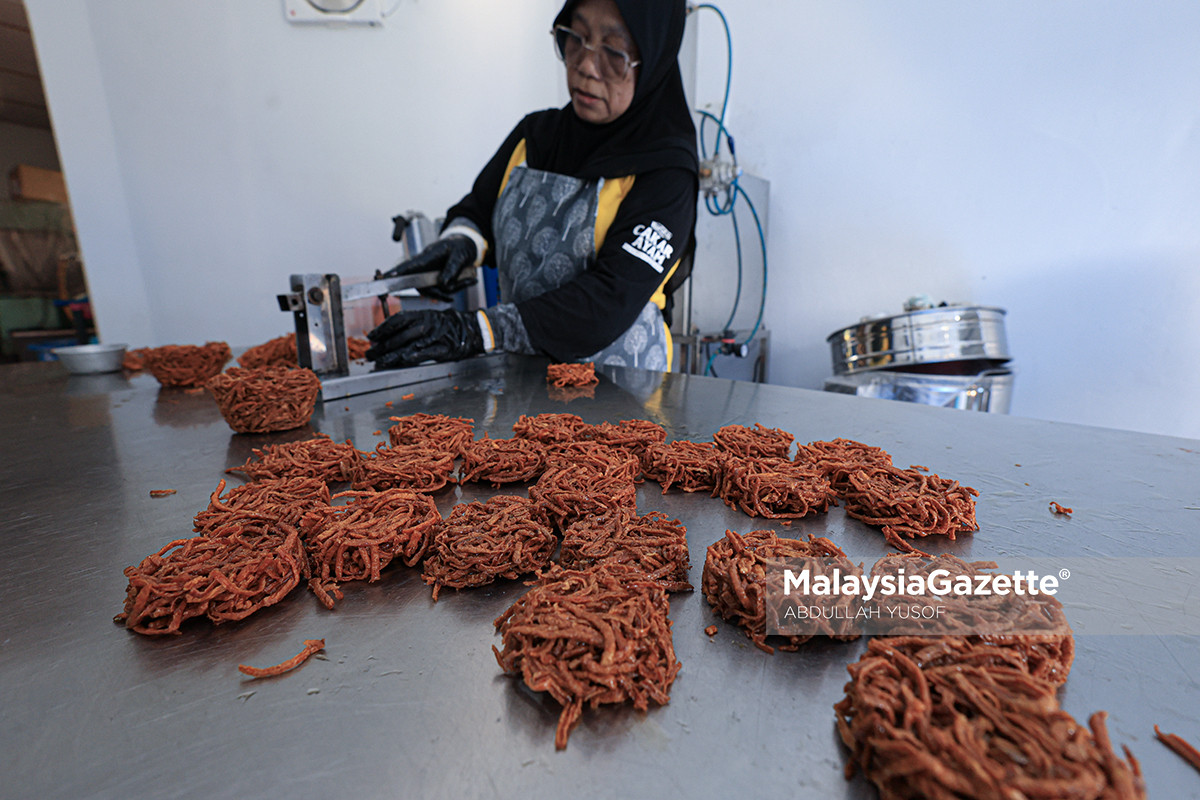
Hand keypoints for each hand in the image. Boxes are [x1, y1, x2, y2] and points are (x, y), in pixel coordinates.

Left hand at [366, 309, 483, 368]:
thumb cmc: (447, 326)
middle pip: (401, 334)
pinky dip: (415, 356)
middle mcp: (428, 323)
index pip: (398, 320)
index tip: (372, 336)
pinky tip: (404, 360)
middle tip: (371, 353)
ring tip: (382, 361)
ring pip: (411, 344)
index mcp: (422, 315)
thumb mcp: (429, 320)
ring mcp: (437, 336)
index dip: (383, 328)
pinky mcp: (445, 348)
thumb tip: (389, 334)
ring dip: (394, 353)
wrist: (472, 329)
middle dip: (384, 345)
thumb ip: (411, 326)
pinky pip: (428, 352)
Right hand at [382, 236, 477, 301]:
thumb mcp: (460, 255)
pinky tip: (469, 281)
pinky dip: (456, 288)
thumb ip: (452, 268)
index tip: (387, 277)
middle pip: (424, 285)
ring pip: (436, 289)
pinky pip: (443, 290)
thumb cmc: (459, 246)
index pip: (411, 265)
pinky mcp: (434, 280)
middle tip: (463, 283)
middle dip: (441, 291)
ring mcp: (429, 274)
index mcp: (428, 255)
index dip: (399, 272)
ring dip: (455, 287)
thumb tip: (443, 284)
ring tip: (471, 278)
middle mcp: (425, 266)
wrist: (464, 245)